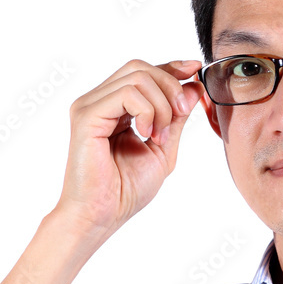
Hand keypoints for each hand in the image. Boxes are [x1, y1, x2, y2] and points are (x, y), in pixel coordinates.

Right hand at [53, 58, 202, 237]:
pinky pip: (126, 94)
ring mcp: (90, 105)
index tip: (196, 70)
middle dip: (171, 86)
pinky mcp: (86, 115)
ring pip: (137, 76)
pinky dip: (147, 111)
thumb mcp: (162, 148)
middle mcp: (98, 101)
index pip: (143, 73)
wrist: (102, 216)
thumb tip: (193, 86)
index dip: (172, 67)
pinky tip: (146, 135)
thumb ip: (175, 118)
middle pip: (141, 67)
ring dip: (161, 104)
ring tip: (158, 136)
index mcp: (114, 108)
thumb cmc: (125, 191)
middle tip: (183, 114)